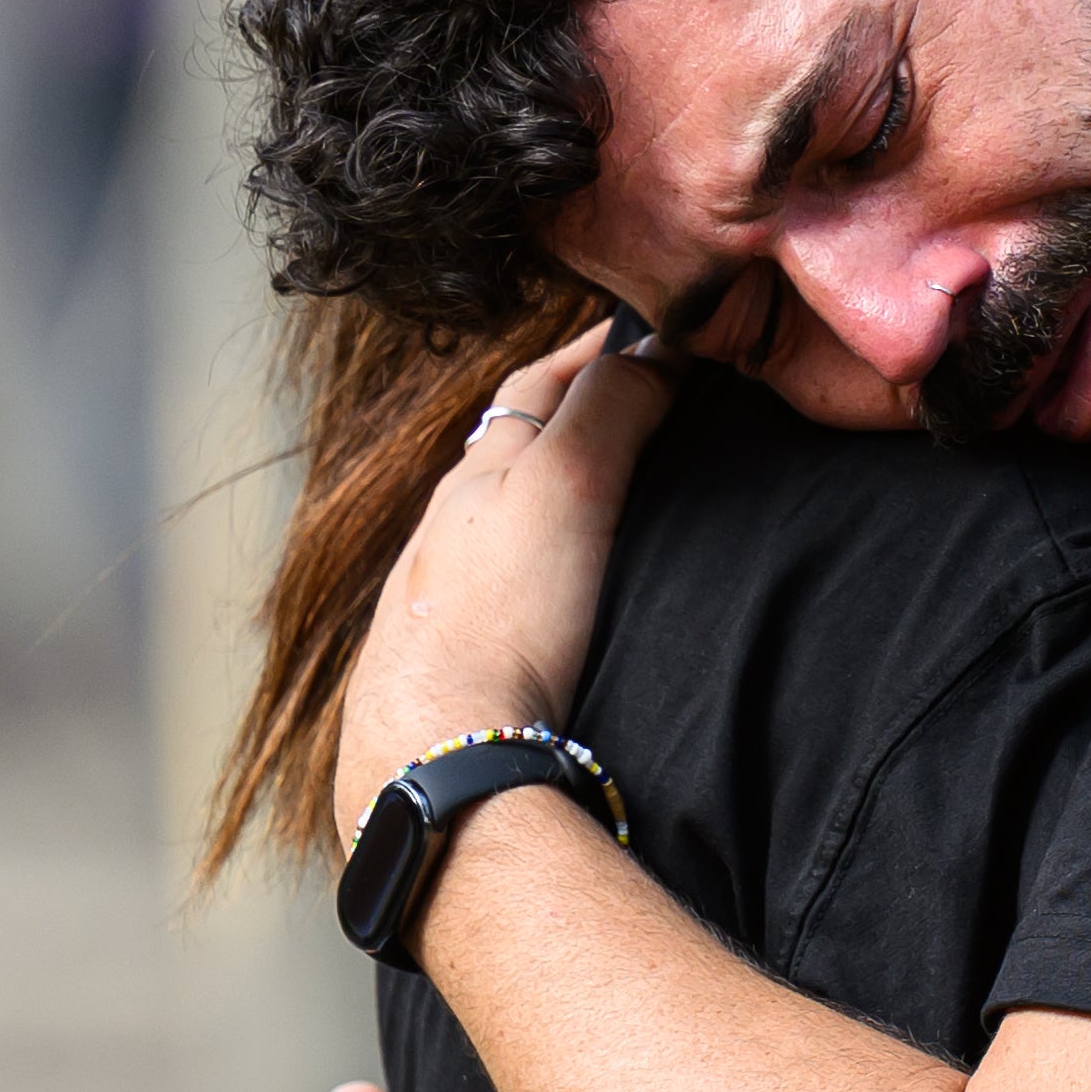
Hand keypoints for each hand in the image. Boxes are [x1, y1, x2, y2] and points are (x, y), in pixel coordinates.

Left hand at [325, 323, 669, 834]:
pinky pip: (499, 595)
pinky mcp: (455, 665)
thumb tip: (650, 349)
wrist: (438, 754)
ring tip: (612, 503)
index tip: (652, 336)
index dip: (597, 351)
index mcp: (475, 476)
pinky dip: (536, 574)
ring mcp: (444, 600)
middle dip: (573, 420)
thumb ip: (608, 410)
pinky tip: (561, 603)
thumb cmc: (498, 619)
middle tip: (643, 405)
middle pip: (514, 451)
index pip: (538, 384)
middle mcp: (447, 531)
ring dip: (551, 501)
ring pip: (500, 526)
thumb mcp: (566, 486)